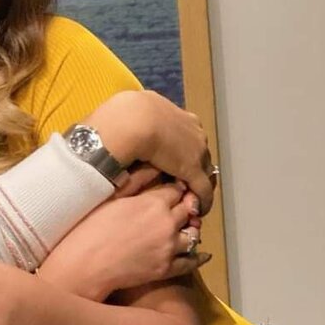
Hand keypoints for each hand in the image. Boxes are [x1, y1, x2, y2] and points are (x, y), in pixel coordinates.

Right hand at [38, 181, 209, 299]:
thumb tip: (154, 167)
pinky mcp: (166, 269)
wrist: (84, 265)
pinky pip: (191, 262)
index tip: (174, 190)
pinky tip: (203, 254)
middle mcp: (167, 223)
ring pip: (193, 234)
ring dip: (191, 229)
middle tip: (182, 206)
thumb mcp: (112, 197)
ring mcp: (169, 247)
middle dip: (186, 207)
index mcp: (154, 203)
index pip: (177, 190)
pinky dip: (199, 257)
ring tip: (187, 228)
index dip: (176, 189)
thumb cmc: (90, 228)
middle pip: (188, 210)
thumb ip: (137, 181)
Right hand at [85, 91, 215, 214]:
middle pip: (200, 152)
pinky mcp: (193, 170)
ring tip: (190, 198)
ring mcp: (196, 152)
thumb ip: (134, 122)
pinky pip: (204, 190)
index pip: (188, 136)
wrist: (130, 122)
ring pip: (205, 171)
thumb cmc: (123, 116)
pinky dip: (202, 201)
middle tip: (184, 181)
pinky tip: (196, 211)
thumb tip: (119, 122)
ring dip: (197, 184)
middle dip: (194, 166)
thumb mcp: (132, 113)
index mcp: (179, 117)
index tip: (173, 160)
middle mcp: (193, 132)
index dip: (182, 150)